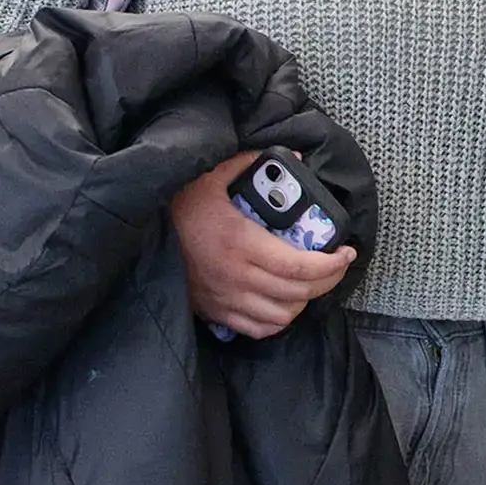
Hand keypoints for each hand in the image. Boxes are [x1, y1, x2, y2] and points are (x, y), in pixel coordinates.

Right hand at [170, 153, 355, 340]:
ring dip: (304, 301)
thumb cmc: (178, 203)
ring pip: (282, 315)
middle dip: (328, 280)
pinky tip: (284, 302)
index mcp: (240, 243)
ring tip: (311, 282)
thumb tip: (294, 155)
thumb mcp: (213, 174)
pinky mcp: (213, 312)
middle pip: (297, 293)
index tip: (347, 252)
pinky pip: (257, 329)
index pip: (299, 266)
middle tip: (337, 264)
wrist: (138, 232)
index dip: (331, 264)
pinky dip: (278, 320)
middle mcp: (235, 277)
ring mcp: (224, 299)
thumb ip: (252, 163)